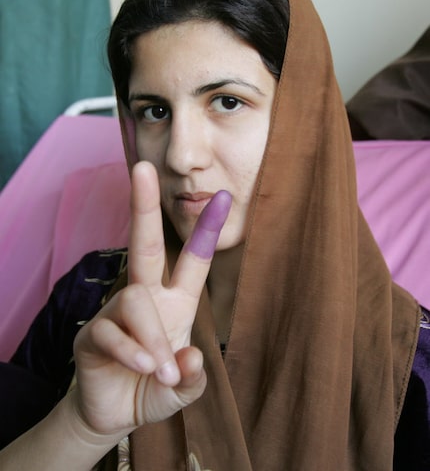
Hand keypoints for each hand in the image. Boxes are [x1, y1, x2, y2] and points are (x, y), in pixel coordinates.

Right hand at [72, 161, 230, 436]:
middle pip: (145, 243)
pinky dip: (132, 351)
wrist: (114, 413)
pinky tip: (143, 368)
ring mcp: (116, 312)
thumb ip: (193, 379)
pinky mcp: (92, 332)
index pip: (193, 260)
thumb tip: (190, 355)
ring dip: (151, 336)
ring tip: (159, 370)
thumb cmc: (153, 390)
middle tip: (142, 167)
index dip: (206, 229)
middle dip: (144, 205)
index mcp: (175, 303)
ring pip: (135, 300)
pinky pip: (111, 331)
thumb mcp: (182, 390)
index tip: (223, 196)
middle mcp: (146, 298)